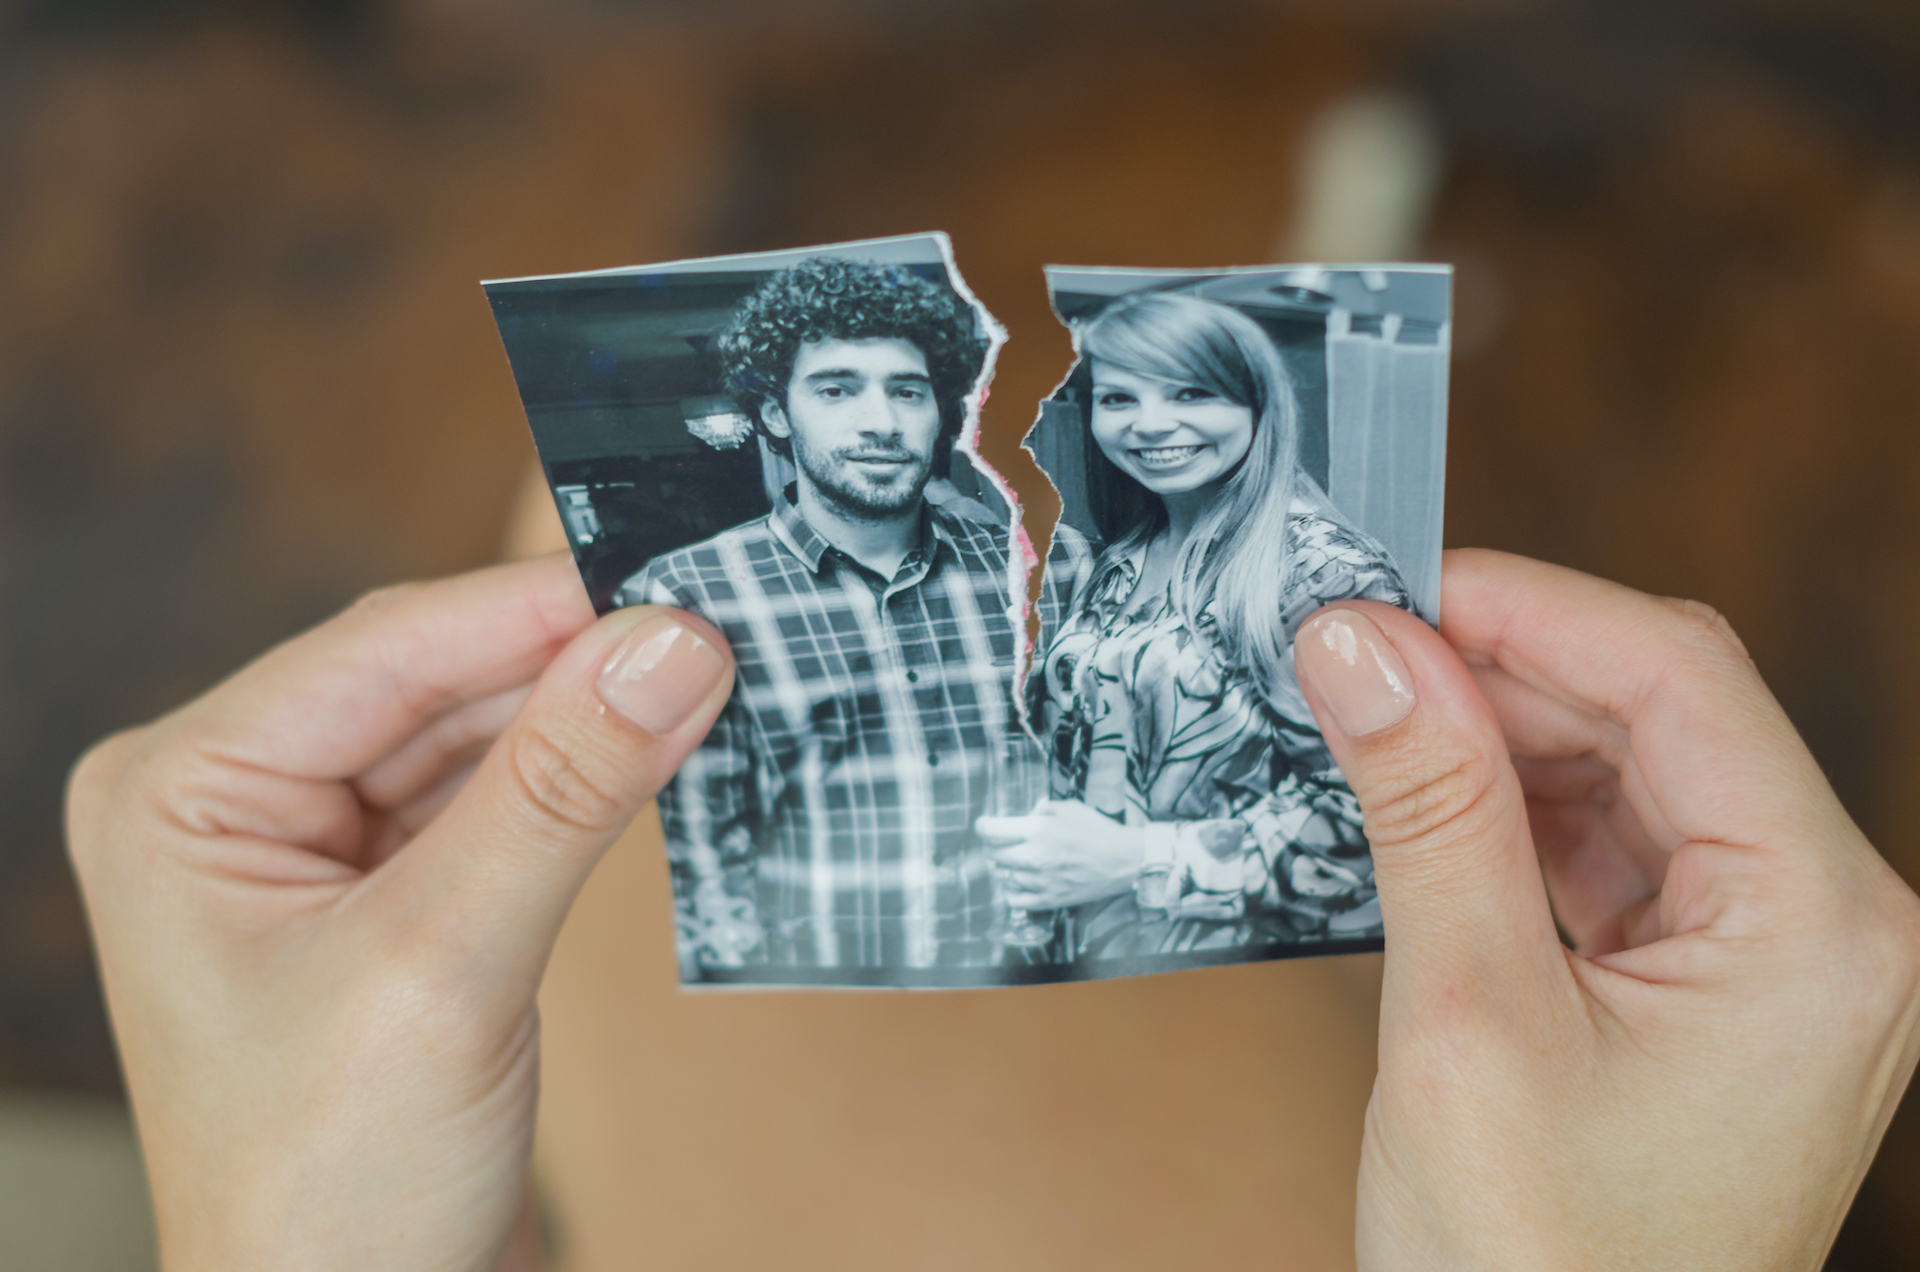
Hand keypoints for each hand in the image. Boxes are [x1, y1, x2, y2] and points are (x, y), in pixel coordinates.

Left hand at [66, 555, 733, 1271]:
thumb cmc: (330, 1190)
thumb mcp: (447, 968)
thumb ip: (562, 792)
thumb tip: (670, 645)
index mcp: (184, 793)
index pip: (385, 650)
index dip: (539, 609)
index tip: (679, 584)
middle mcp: (236, 801)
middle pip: (435, 680)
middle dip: (575, 662)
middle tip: (719, 632)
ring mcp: (312, 850)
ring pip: (477, 732)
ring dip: (588, 717)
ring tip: (709, 686)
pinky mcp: (389, 897)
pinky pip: (498, 798)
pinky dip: (582, 779)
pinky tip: (659, 754)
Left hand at [977, 799, 1143, 908]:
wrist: (1123, 861)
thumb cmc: (1098, 831)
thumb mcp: (1069, 808)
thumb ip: (1043, 809)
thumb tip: (1027, 813)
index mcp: (1038, 830)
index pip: (993, 831)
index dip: (983, 826)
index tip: (983, 825)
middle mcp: (1034, 857)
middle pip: (994, 855)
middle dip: (994, 846)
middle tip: (1002, 842)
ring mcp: (1040, 881)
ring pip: (1004, 876)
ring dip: (1006, 867)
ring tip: (1017, 861)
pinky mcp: (1048, 899)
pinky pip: (1015, 899)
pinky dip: (1012, 890)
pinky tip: (1019, 882)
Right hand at [1292, 550, 1919, 1270]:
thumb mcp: (1468, 1020)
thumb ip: (1427, 808)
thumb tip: (1360, 642)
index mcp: (1821, 926)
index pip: (1683, 679)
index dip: (1527, 608)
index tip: (1385, 586)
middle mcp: (1826, 924)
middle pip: (1661, 709)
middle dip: (1500, 669)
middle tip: (1347, 653)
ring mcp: (1769, 956)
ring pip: (1629, 767)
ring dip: (1496, 737)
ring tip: (1366, 728)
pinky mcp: (1704, 983)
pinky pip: (1611, 845)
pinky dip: (1510, 812)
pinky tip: (1418, 804)